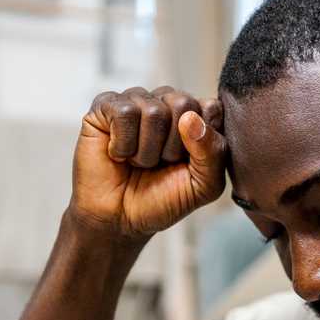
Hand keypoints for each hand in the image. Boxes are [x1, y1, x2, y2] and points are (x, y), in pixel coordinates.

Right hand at [71, 86, 227, 238]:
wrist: (119, 218)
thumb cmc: (162, 199)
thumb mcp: (204, 186)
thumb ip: (213, 152)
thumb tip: (191, 118)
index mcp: (195, 116)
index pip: (212, 108)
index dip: (202, 142)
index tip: (187, 164)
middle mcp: (167, 102)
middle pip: (184, 103)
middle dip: (173, 147)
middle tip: (160, 164)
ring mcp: (136, 100)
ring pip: (154, 111)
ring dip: (146, 151)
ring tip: (138, 162)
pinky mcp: (106, 105)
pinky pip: (124, 113)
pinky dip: (123, 145)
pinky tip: (118, 154)